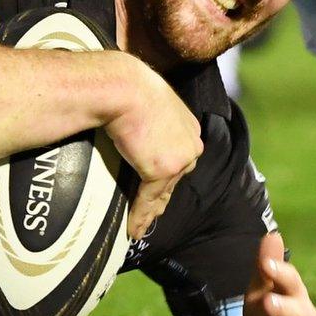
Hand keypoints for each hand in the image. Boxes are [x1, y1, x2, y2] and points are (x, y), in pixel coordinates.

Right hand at [100, 58, 201, 240]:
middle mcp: (190, 143)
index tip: (159, 190)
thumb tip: (130, 124)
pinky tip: (133, 229)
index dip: (169, 176)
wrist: (124, 87)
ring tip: (140, 228)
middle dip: (162, 198)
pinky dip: (139, 216)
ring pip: (163, 193)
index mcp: (188, 126)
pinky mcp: (161, 171)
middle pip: (175, 178)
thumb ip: (149, 117)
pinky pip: (148, 199)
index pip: (179, 157)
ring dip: (150, 213)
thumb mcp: (148, 101)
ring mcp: (179, 159)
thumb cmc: (128, 85)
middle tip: (151, 215)